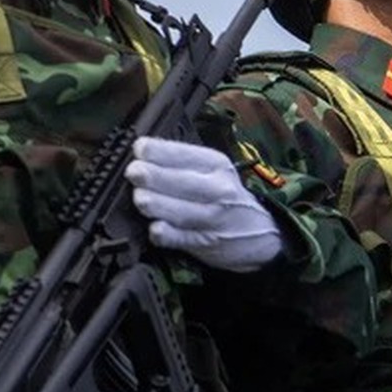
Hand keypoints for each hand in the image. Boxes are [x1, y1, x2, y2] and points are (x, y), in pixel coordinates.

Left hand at [126, 136, 284, 272]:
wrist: (258, 232)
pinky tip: (156, 229)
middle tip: (133, 172)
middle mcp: (217, 189)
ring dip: (157, 205)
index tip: (139, 149)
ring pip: (181, 211)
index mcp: (215, 165)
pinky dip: (167, 235)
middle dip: (154, 176)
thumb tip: (136, 154)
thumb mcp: (211, 169)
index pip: (184, 154)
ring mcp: (212, 218)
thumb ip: (177, 162)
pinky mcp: (205, 242)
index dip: (158, 151)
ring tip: (140, 199)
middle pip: (182, 182)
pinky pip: (181, 239)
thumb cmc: (223, 194)